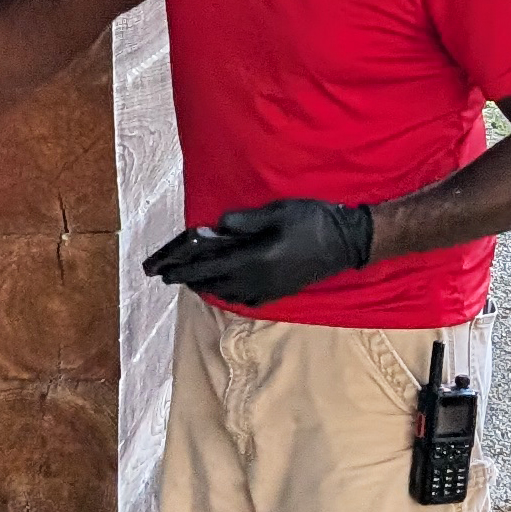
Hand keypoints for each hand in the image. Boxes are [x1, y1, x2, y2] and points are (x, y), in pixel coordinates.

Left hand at [145, 198, 373, 307]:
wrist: (348, 243)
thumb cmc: (313, 221)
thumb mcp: (277, 212)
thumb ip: (244, 221)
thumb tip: (217, 226)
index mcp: (253, 259)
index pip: (208, 268)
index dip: (183, 270)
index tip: (162, 271)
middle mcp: (257, 280)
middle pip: (215, 284)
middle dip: (190, 280)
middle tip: (170, 276)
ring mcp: (270, 289)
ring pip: (229, 294)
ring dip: (208, 288)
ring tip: (194, 281)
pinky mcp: (280, 292)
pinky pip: (247, 300)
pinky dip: (230, 295)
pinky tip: (228, 290)